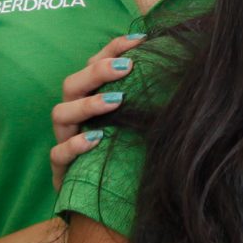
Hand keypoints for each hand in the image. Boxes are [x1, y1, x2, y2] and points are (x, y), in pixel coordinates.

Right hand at [50, 33, 146, 188]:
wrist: (101, 202)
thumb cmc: (121, 154)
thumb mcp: (135, 124)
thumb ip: (146, 100)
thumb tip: (183, 75)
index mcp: (88, 99)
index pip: (93, 64)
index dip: (113, 49)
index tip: (140, 40)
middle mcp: (72, 116)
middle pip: (72, 84)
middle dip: (98, 71)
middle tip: (126, 67)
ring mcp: (63, 140)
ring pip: (60, 113)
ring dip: (88, 105)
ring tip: (116, 101)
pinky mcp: (61, 169)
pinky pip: (58, 153)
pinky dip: (76, 144)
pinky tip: (97, 139)